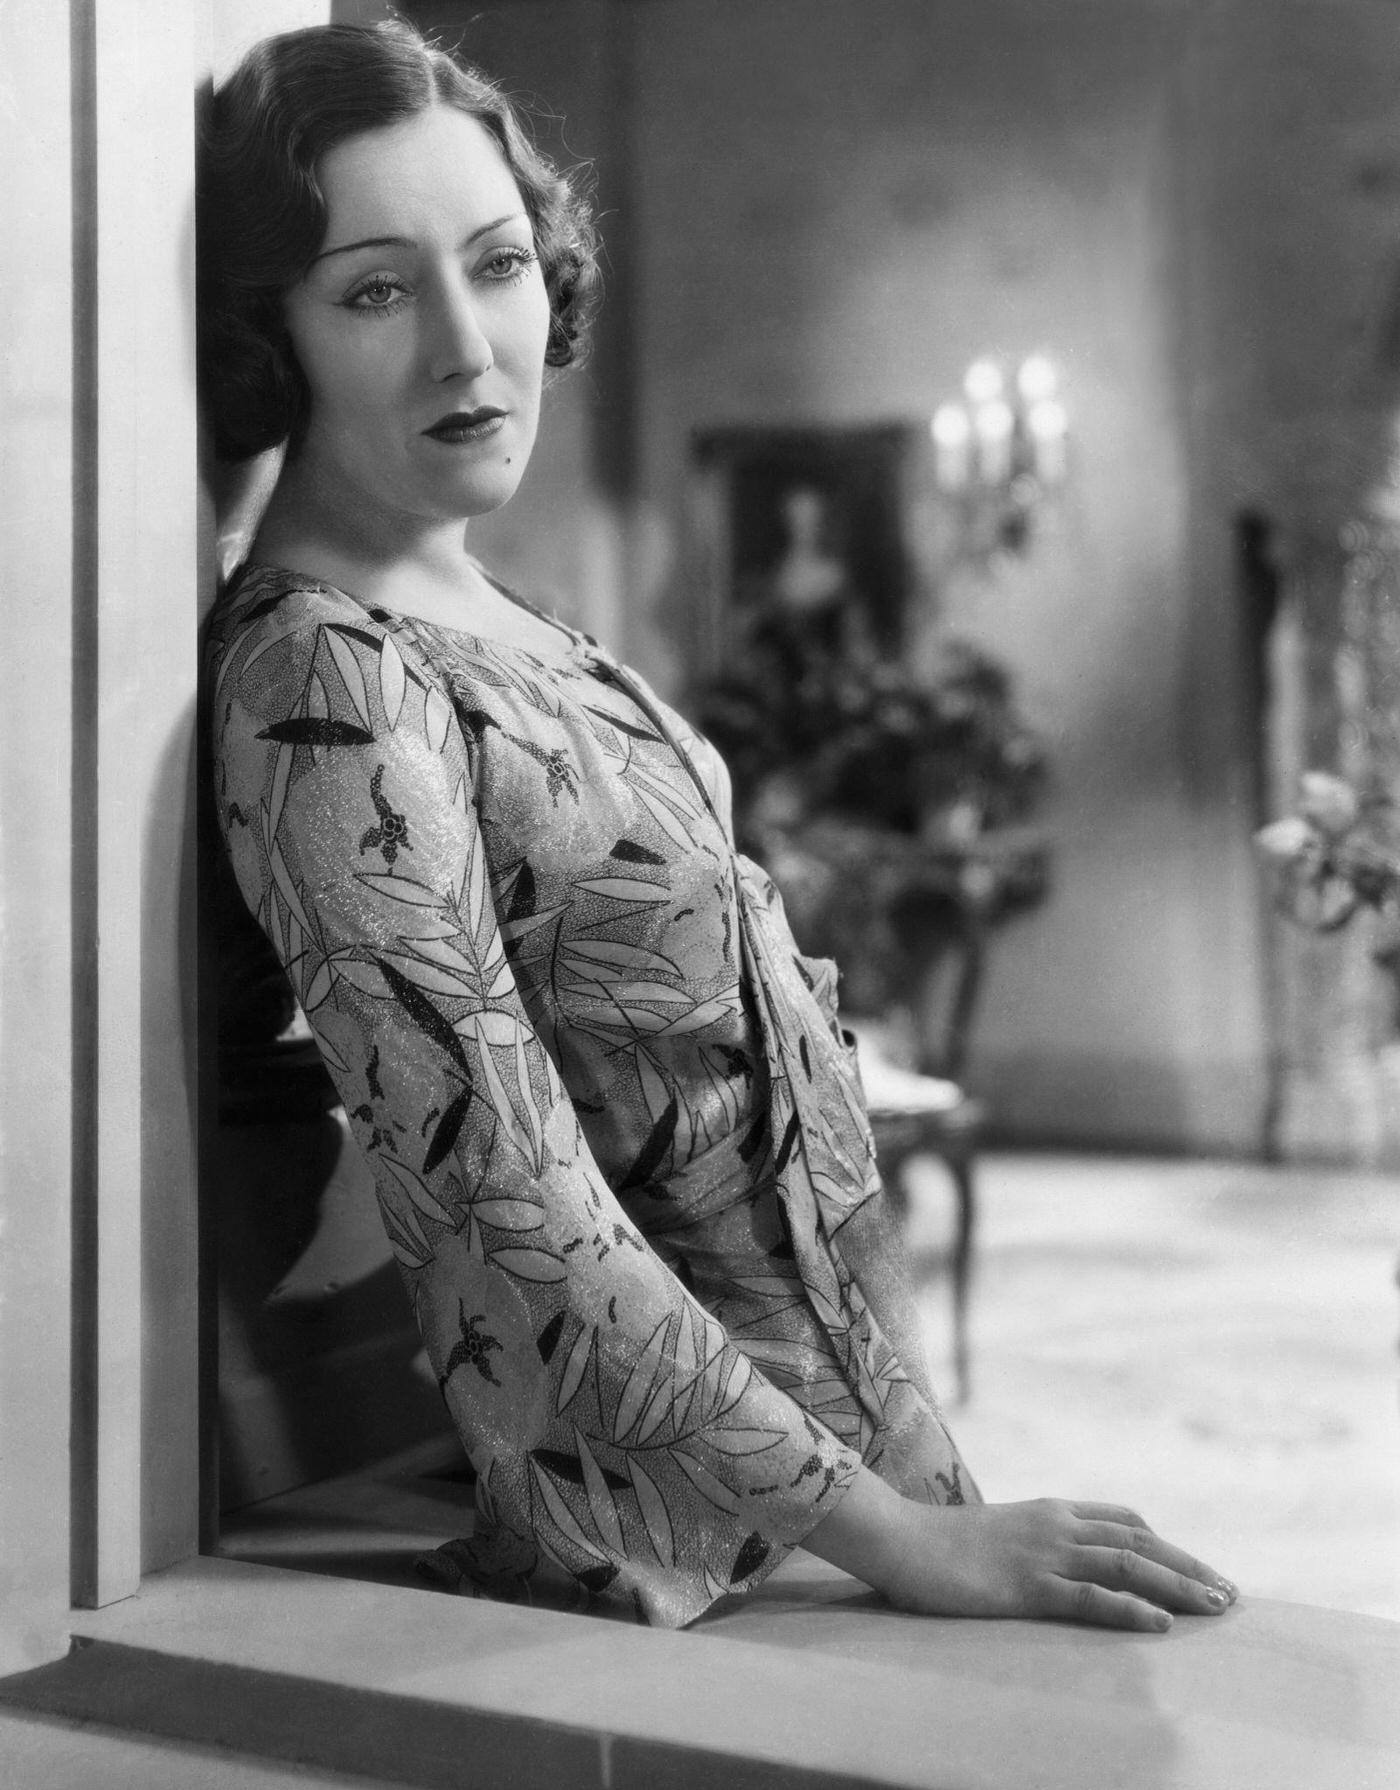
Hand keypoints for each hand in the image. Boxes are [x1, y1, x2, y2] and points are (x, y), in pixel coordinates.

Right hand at [886, 1496, 1237, 1631]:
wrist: (898, 1538)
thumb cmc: (940, 1543)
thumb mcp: (998, 1535)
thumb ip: (1032, 1541)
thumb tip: (1059, 1563)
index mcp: (1050, 1510)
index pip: (1125, 1520)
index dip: (1168, 1545)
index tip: (1201, 1570)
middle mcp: (1055, 1524)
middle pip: (1140, 1541)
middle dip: (1190, 1567)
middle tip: (1231, 1594)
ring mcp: (1042, 1554)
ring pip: (1126, 1564)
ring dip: (1177, 1586)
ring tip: (1215, 1608)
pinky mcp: (1025, 1586)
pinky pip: (1087, 1597)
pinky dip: (1128, 1608)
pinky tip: (1158, 1624)